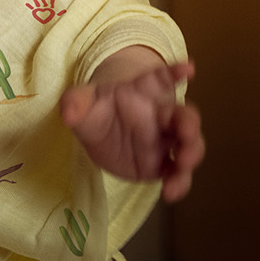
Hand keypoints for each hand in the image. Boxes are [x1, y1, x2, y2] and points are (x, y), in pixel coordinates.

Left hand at [59, 52, 203, 201]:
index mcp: (142, 93)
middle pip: (184, 116)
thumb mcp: (82, 101)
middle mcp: (160, 116)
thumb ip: (75, 102)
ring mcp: (164, 141)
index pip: (160, 79)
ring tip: (183, 164)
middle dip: (190, 123)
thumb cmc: (96, 109)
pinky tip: (170, 192)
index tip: (189, 68)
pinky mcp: (161, 164)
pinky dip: (179, 182)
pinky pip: (177, 173)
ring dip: (191, 154)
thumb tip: (68, 113)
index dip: (174, 72)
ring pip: (189, 145)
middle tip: (186, 132)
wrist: (98, 135)